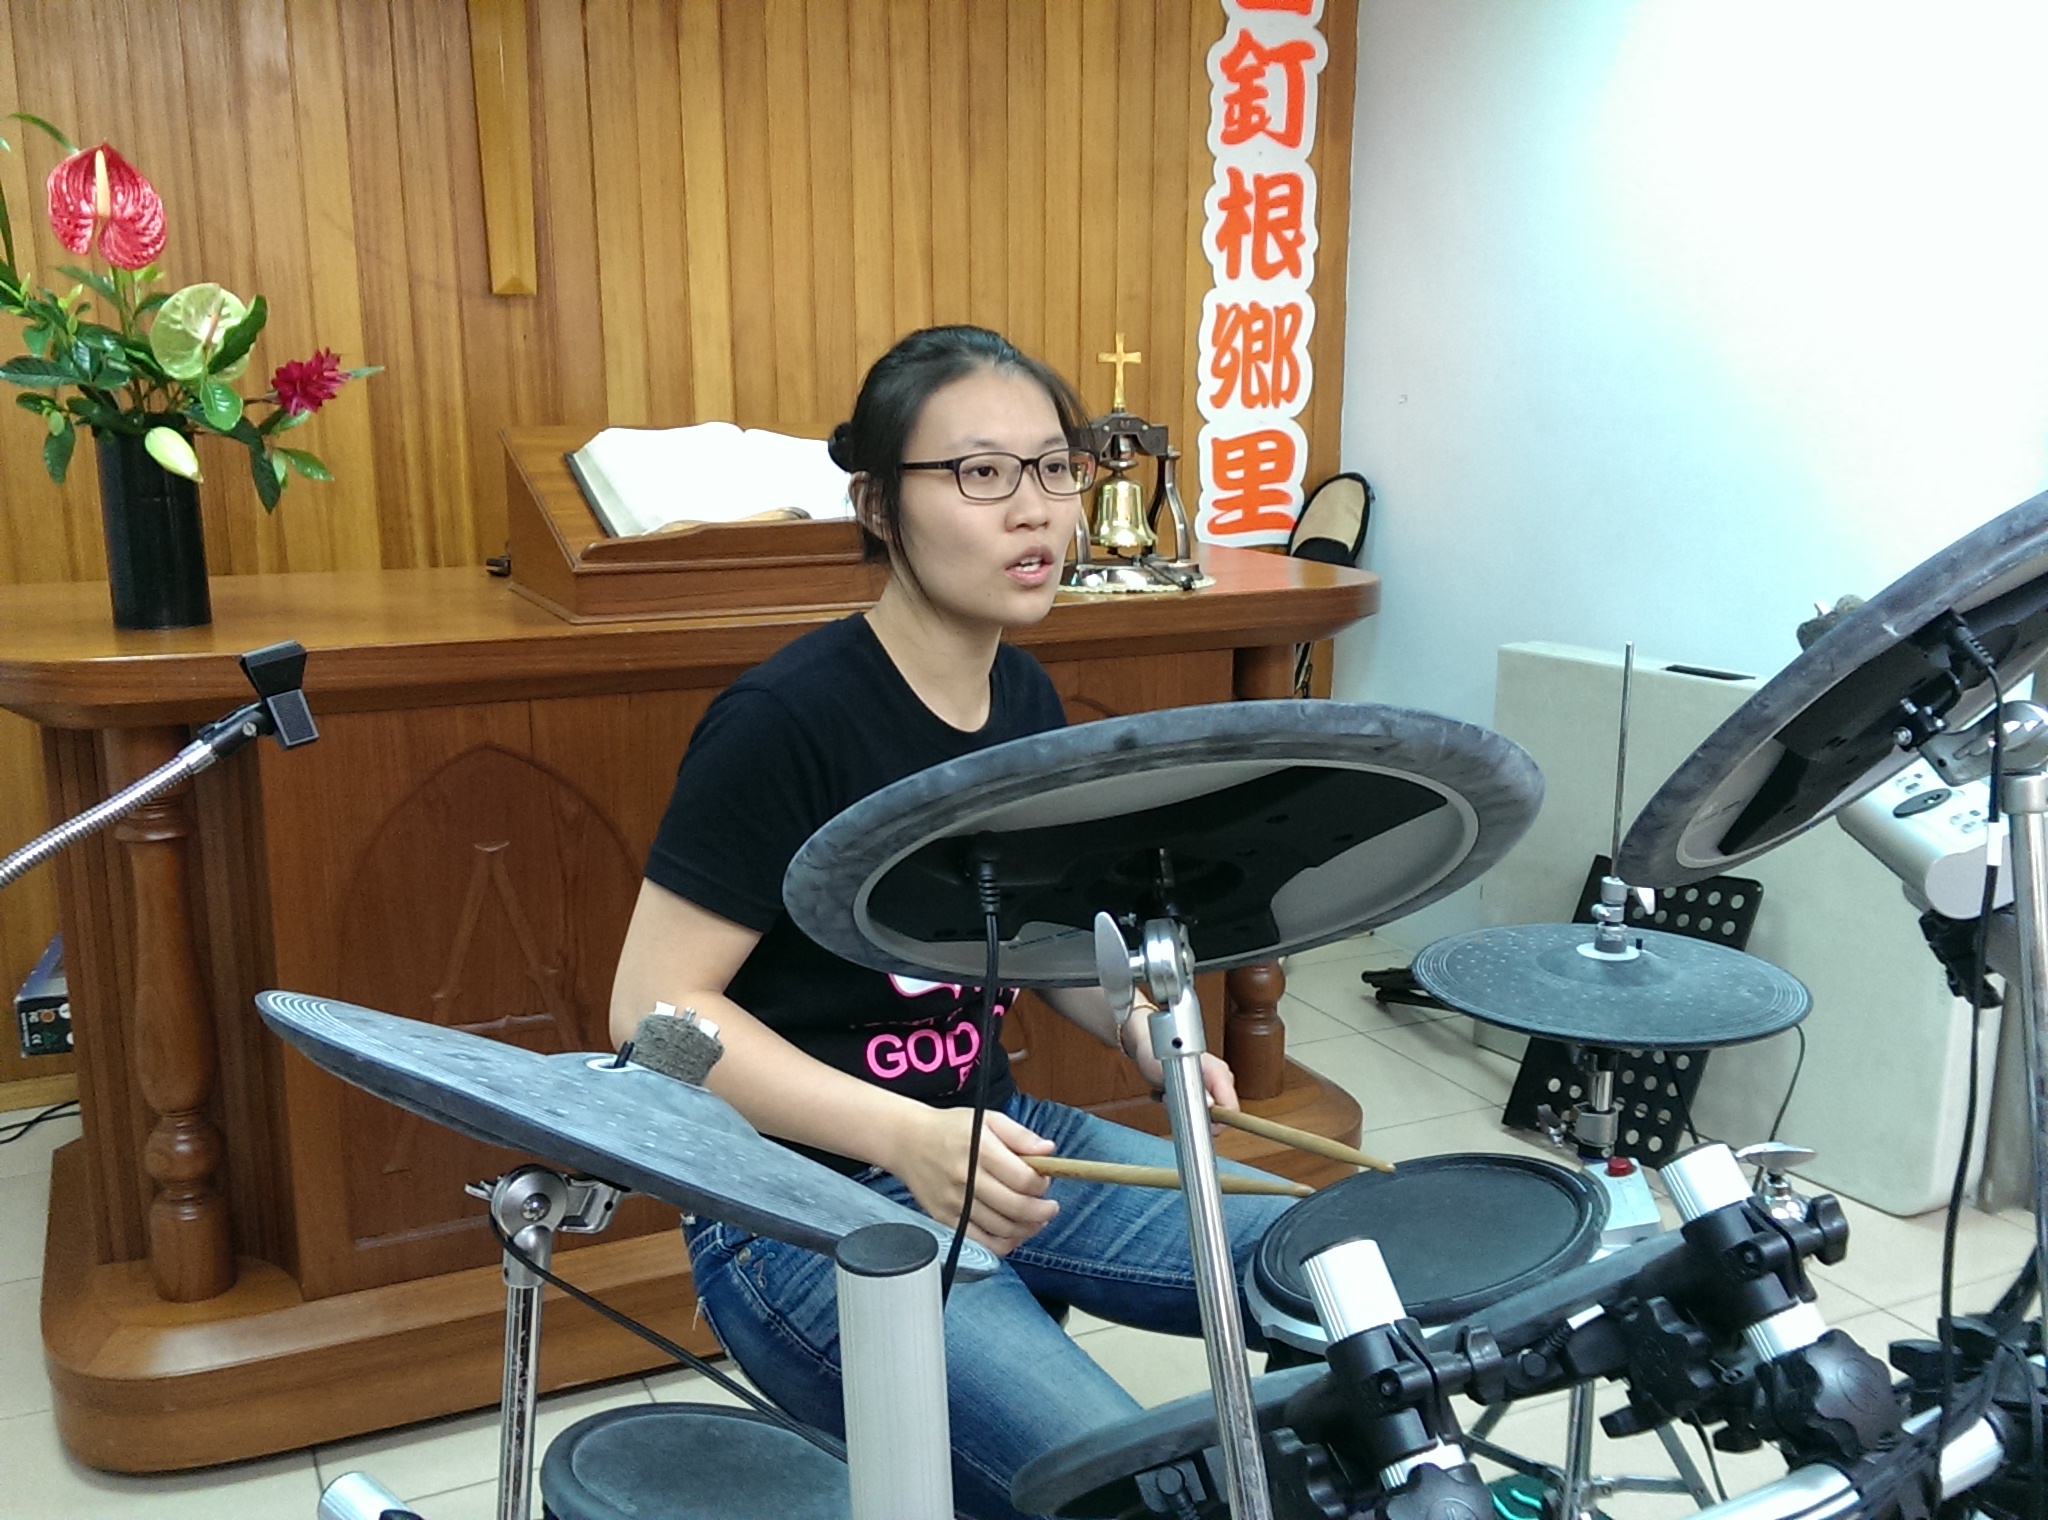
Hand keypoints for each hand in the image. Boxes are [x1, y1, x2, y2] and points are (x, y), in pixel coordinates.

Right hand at [882, 1105, 1058, 1255]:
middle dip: (1042, 1211)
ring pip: (1001, 1229)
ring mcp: (954, 1202)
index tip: (1045, 1181)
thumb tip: (1049, 1151)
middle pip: (1016, 1207)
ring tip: (1036, 1220)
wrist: (907, 1141)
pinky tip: (1013, 1234)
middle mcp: (966, 1177)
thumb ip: (1021, 1135)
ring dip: (1027, 1229)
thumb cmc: (951, 1129)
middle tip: (1050, 1207)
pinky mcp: (944, 1218)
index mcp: (980, 1149)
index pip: (1022, 1178)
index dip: (1042, 1184)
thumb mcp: (988, 1119)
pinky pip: (981, 1242)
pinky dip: (1003, 1244)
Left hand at [1119, 1011, 1240, 1113]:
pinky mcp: (1205, 1091)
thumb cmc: (1157, 1055)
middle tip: (1171, 1098)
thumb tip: (1211, 1104)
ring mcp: (1214, 1085)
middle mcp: (1220, 1079)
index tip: (1191, 1117)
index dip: (1215, 1121)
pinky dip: (1182, 1108)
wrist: (1148, 1047)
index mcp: (1219, 1072)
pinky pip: (1199, 1111)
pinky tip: (1170, 1095)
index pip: (1231, 1108)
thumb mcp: (1169, 1073)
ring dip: (1185, 1110)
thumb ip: (1191, 1089)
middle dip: (1194, 1114)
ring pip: (1206, 1115)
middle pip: (1219, 1115)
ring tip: (1168, 1094)